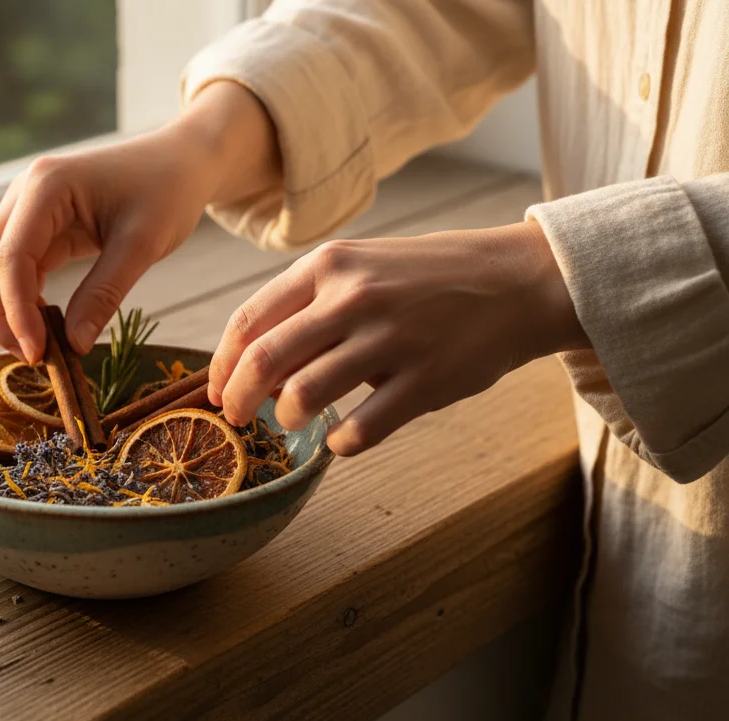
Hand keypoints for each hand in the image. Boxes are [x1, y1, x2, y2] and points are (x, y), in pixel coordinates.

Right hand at [0, 82, 283, 362]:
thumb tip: (73, 345)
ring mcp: (26, 209)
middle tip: (32, 359)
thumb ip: (104, 294)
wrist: (181, 161)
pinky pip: (16, 270)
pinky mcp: (37, 226)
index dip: (16, 311)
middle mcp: (23, 193)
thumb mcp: (142, 245)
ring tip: (41, 349)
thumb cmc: (167, 190)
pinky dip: (24, 302)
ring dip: (7, 312)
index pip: (10, 257)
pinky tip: (47, 328)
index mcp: (45, 186)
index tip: (38, 354)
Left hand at [209, 221, 588, 455]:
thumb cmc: (423, 279)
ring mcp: (390, 339)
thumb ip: (306, 306)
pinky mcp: (425, 380)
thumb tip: (249, 366)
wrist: (515, 280)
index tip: (216, 390)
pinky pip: (360, 429)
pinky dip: (340, 443)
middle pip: (264, 361)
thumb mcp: (359, 268)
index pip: (249, 321)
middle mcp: (353, 298)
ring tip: (296, 419)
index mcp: (328, 266)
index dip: (221, 365)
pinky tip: (342, 439)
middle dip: (237, 400)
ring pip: (303, 396)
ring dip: (288, 418)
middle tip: (236, 418)